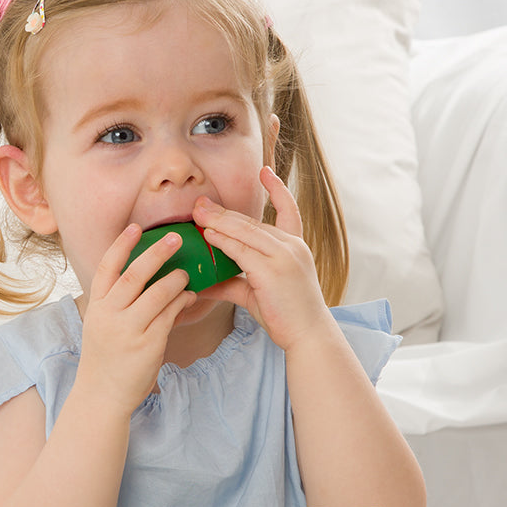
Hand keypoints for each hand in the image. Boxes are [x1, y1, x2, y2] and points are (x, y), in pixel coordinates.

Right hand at [76, 224, 196, 414]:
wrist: (102, 395)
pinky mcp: (148, 344)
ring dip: (175, 279)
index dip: (122, 245)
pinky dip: (181, 302)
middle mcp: (110, 315)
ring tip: (186, 274)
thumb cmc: (106, 358)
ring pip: (157, 293)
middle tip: (176, 238)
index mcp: (97, 306)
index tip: (135, 227)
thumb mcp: (102, 325)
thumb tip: (146, 277)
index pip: (107, 267)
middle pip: (135, 274)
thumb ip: (118, 302)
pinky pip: (170, 315)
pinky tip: (188, 297)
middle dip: (157, 253)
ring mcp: (128, 330)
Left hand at [192, 167, 330, 350]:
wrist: (308, 336)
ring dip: (218, 221)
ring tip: (197, 214)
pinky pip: (242, 251)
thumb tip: (204, 283)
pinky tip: (208, 235)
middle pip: (253, 221)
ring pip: (245, 232)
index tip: (265, 171)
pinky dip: (223, 241)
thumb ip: (233, 282)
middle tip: (200, 203)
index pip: (289, 210)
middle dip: (224, 212)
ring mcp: (284, 257)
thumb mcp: (258, 292)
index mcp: (295, 247)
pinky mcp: (273, 271)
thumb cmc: (287, 315)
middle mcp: (292, 247)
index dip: (277, 189)